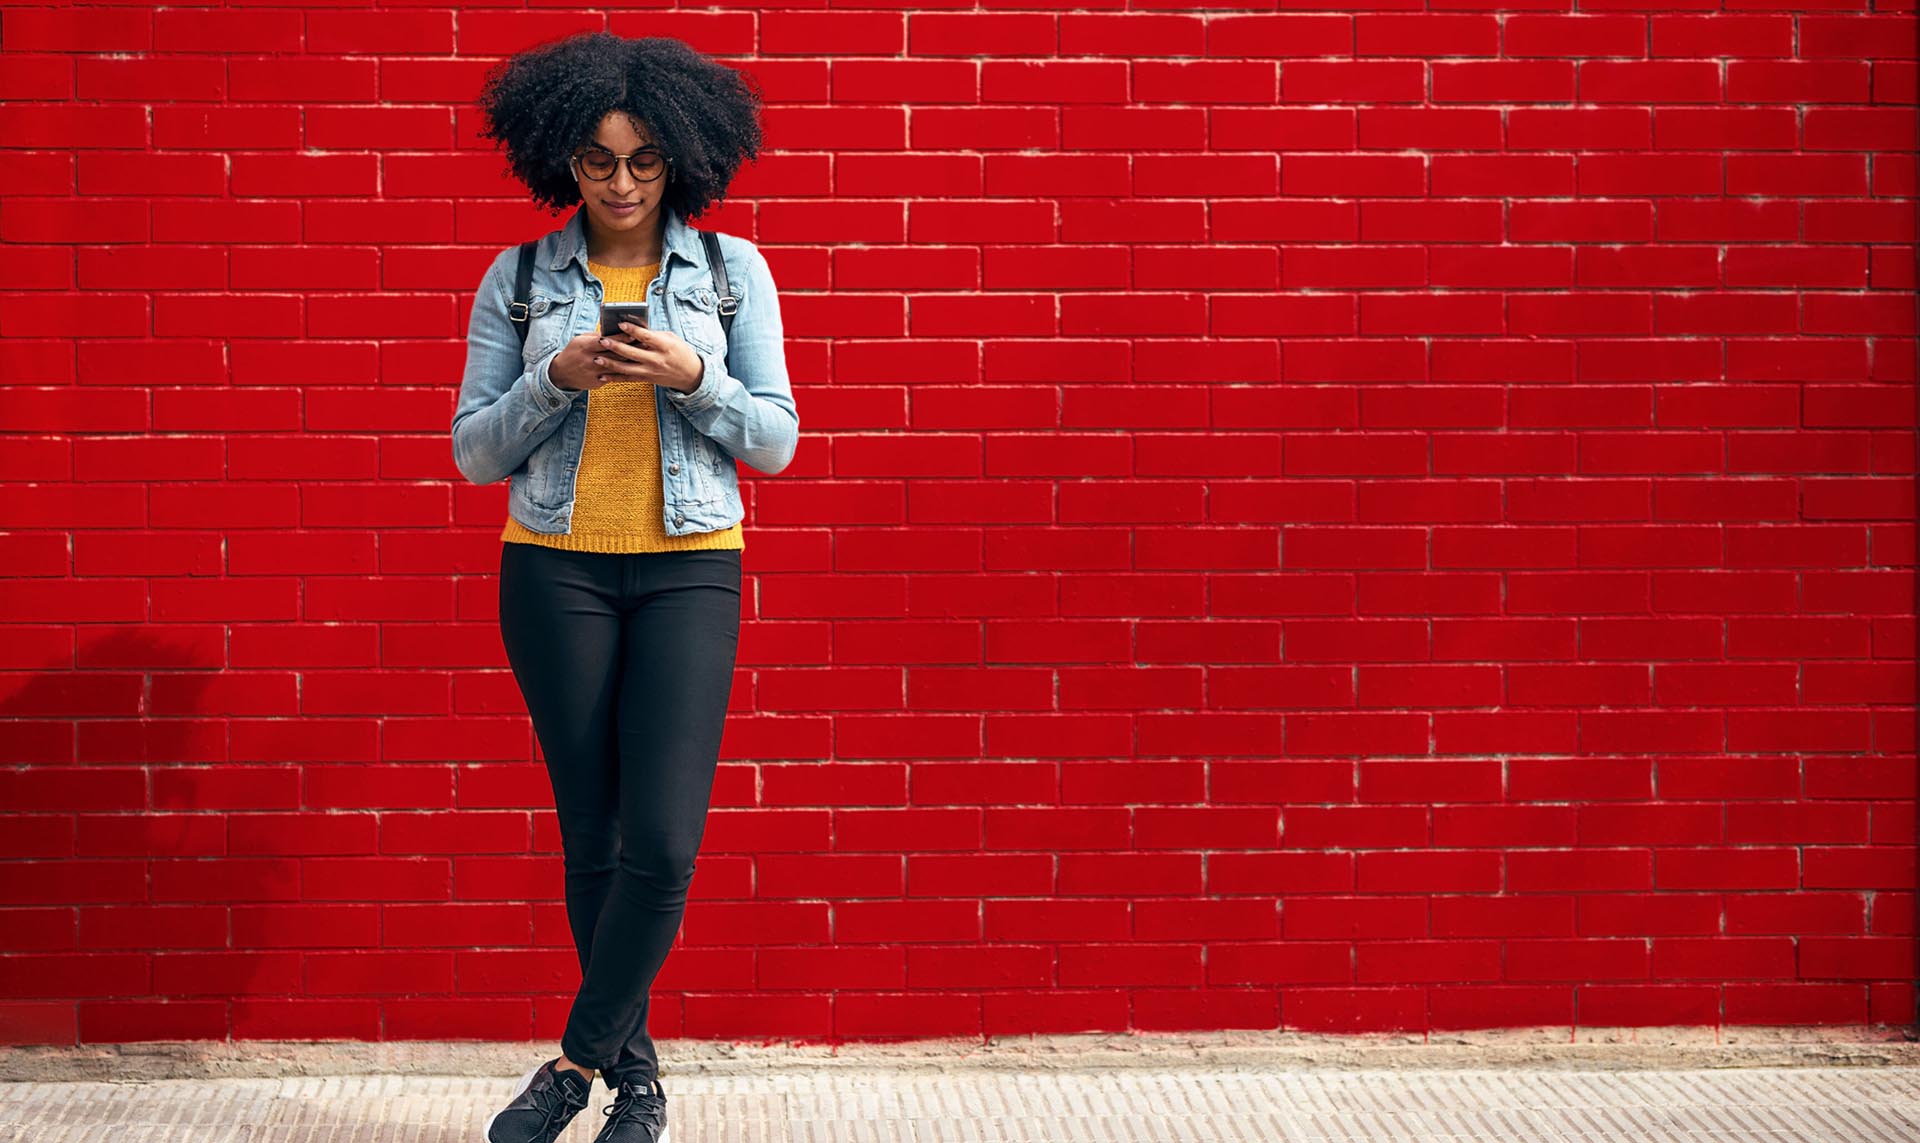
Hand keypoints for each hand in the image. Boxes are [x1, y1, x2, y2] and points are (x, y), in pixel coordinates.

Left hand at [552, 322, 702, 393]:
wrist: (691, 375)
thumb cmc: (680, 352)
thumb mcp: (671, 338)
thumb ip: (652, 334)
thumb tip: (632, 329)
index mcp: (664, 346)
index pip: (645, 337)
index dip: (632, 330)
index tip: (620, 324)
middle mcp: (656, 360)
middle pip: (632, 353)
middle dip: (615, 346)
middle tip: (602, 340)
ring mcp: (650, 371)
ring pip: (626, 368)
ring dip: (610, 364)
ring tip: (596, 359)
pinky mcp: (647, 379)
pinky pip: (627, 379)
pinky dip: (614, 378)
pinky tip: (602, 375)